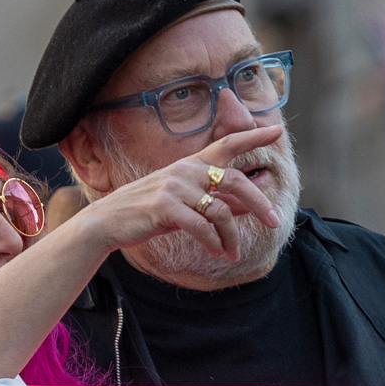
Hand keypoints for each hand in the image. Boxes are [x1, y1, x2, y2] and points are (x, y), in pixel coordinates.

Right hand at [68, 126, 284, 262]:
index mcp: (191, 165)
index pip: (226, 144)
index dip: (252, 137)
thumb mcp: (186, 205)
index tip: (276, 132)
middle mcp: (186, 171)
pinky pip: (202, 227)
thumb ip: (216, 202)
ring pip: (221, 212)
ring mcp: (175, 187)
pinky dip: (214, 243)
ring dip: (232, 238)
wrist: (108, 222)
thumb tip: (249, 207)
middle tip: (275, 222)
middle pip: (235, 180)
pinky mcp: (165, 207)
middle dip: (259, 202)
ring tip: (232, 254)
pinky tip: (217, 253)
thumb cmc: (148, 213)